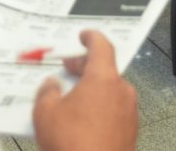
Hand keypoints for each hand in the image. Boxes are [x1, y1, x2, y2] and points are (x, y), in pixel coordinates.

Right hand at [33, 31, 137, 150]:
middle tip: (68, 68)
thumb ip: (47, 91)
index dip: (91, 37)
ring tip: (69, 98)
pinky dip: (99, 108)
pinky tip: (80, 120)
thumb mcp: (45, 112)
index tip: (84, 35)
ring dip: (92, 89)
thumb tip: (51, 86)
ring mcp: (129, 114)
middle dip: (85, 66)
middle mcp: (121, 93)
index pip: (102, 47)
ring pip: (110, 91)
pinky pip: (114, 111)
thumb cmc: (71, 145)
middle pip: (105, 69)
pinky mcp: (130, 133)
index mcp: (103, 79)